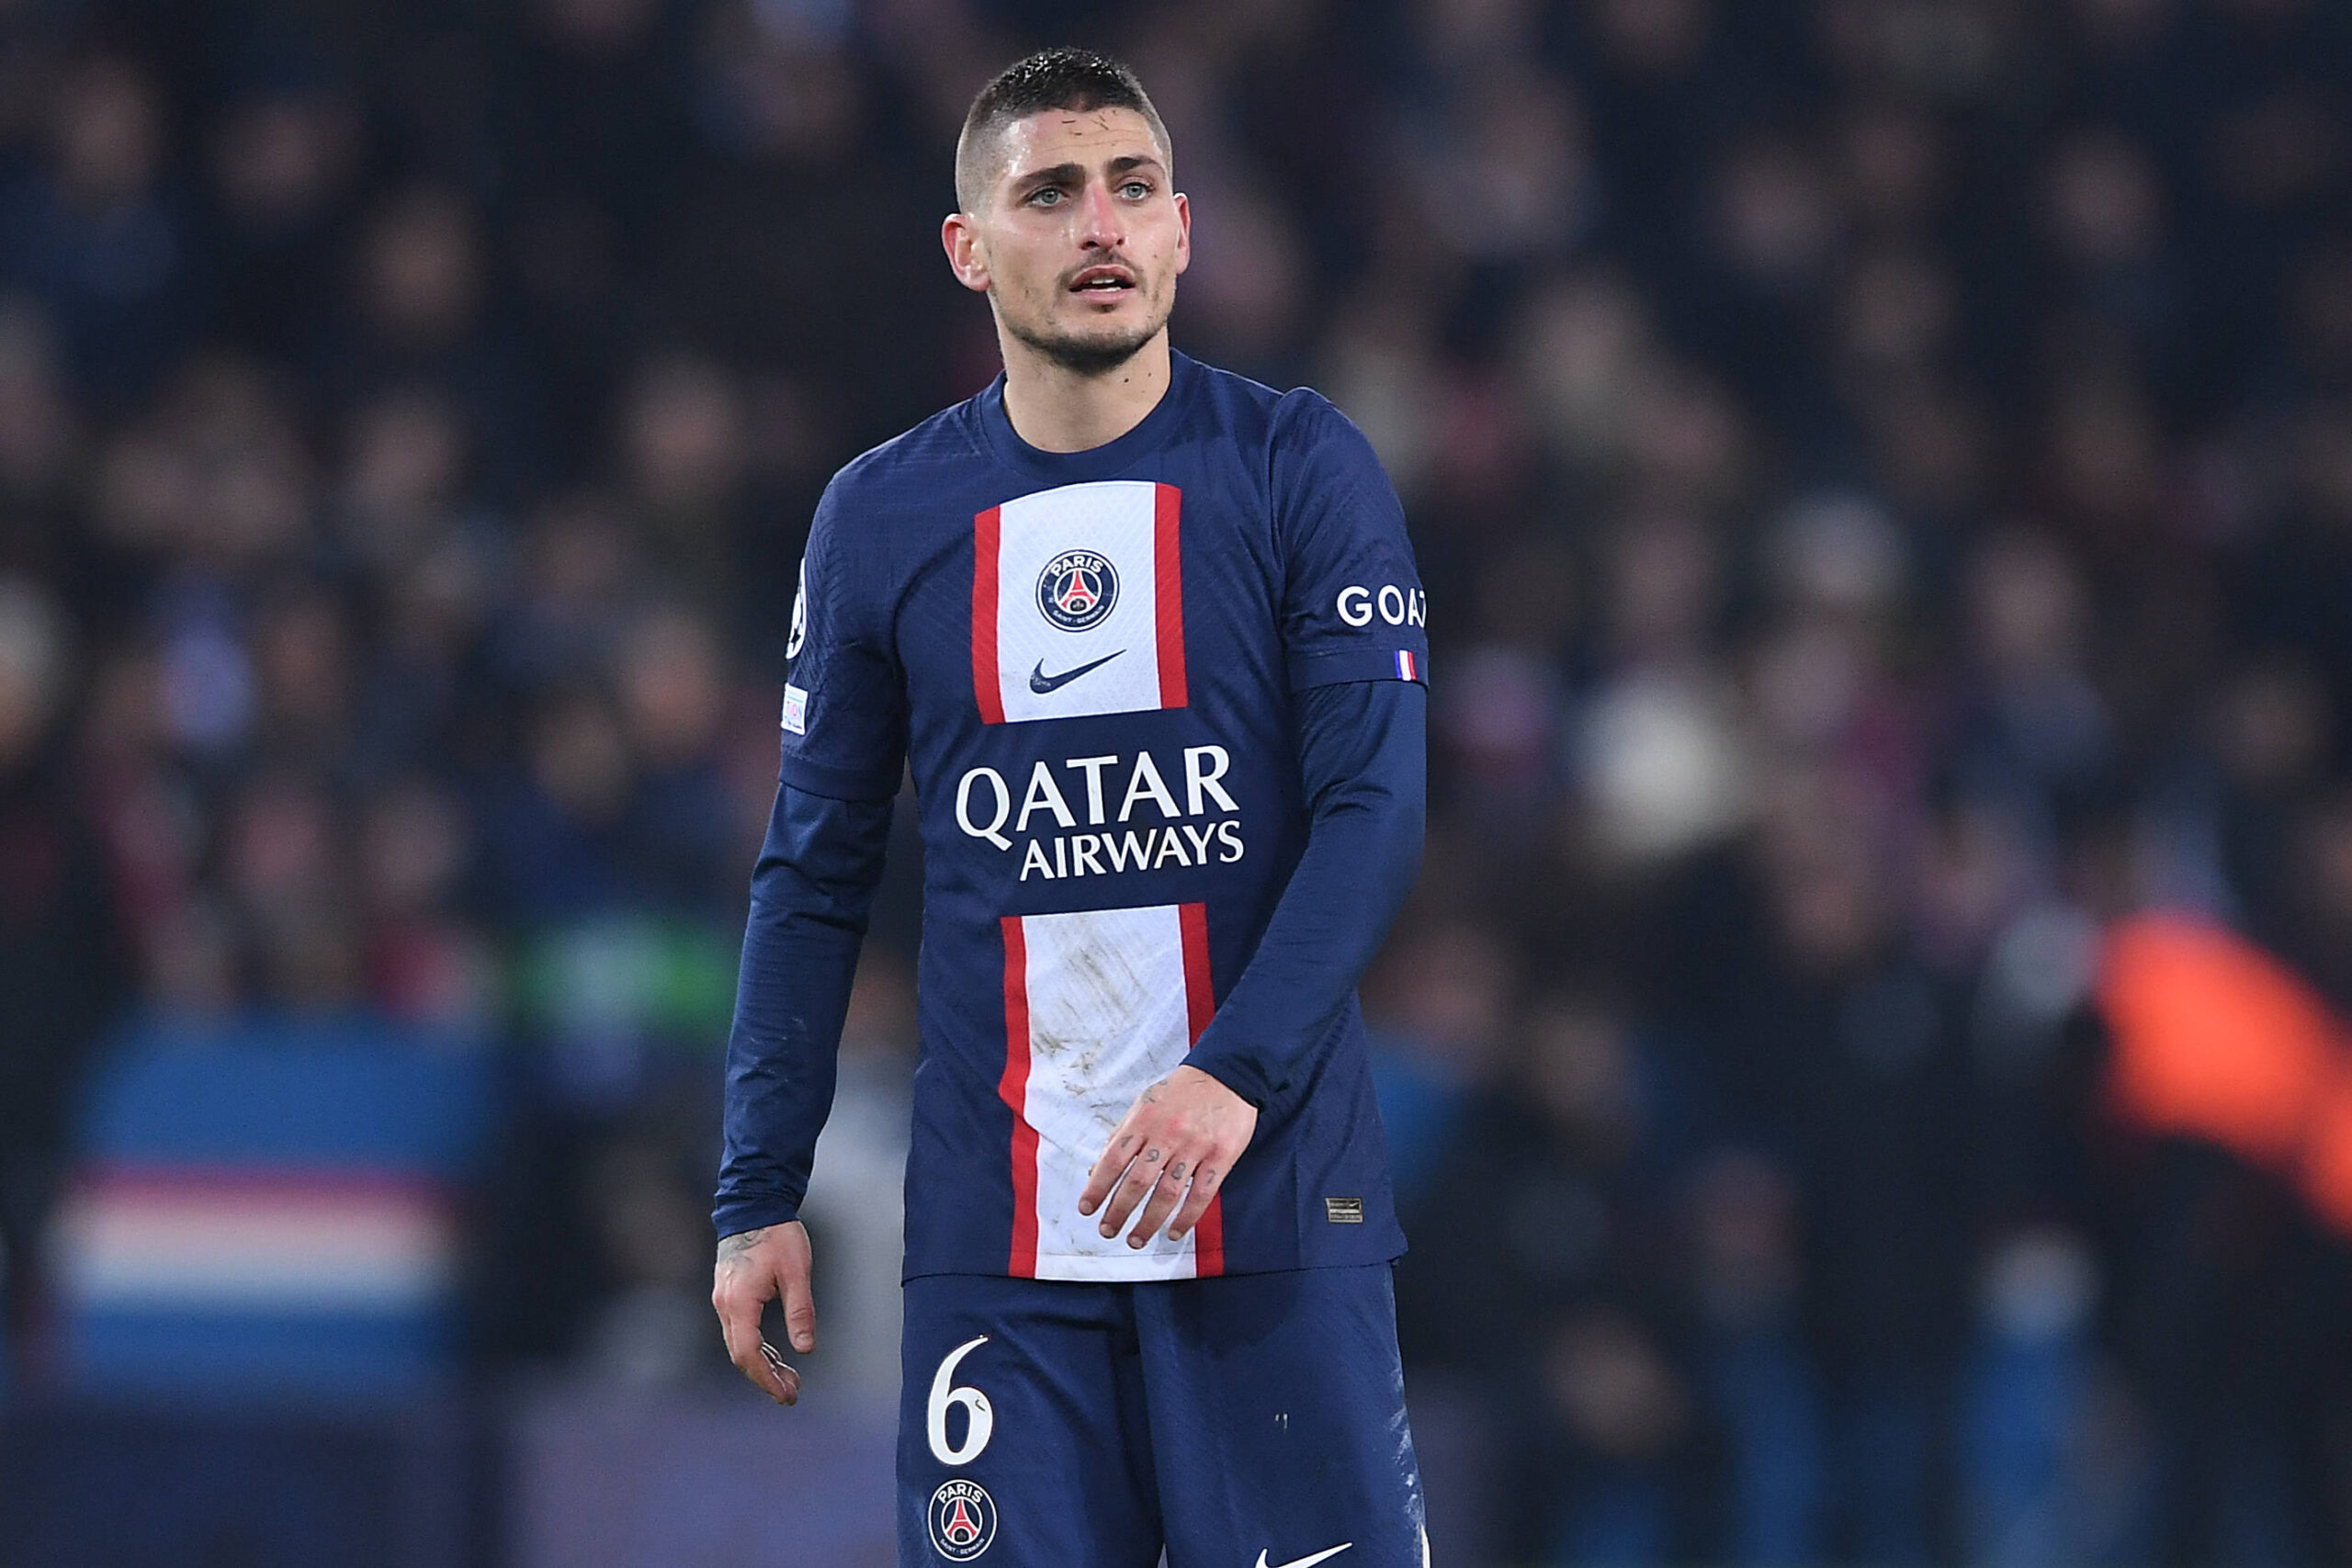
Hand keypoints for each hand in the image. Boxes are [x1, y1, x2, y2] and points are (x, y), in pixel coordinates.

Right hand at [711, 1220, 814, 1404]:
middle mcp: (725, 1304)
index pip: (747, 1353)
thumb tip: (806, 1349)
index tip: (786, 1393)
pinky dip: (757, 1347)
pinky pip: (740, 1330)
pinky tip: (777, 1355)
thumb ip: (800, 1311)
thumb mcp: (797, 1272)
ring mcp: (724, 1299)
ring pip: (739, 1344)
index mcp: (740, 1301)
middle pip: (740, 1354)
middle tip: (791, 1394)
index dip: (766, 1378)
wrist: (754, 1204)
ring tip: (789, 1380)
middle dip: (765, 1377)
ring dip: (762, 1364)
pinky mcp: (730, 1294)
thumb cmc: (778, 1235)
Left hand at [1078, 1064, 1258, 1248]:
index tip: (1087, 1209)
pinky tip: (1174, 1232)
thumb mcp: (1144, 1104)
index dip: (1097, 1187)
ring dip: (1149, 1222)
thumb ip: (1120, 1136)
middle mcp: (1167, 1134)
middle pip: (1137, 1181)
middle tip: (1108, 1231)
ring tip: (1136, 1239)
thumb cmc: (1181, 1092)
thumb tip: (1096, 1169)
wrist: (1227, 1074)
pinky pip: (1201, 1194)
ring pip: (1167, 1193)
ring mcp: (1195, 1146)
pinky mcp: (1220, 1156)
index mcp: (1144, 1121)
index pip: (1113, 1160)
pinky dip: (1186, 1217)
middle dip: (1119, 1211)